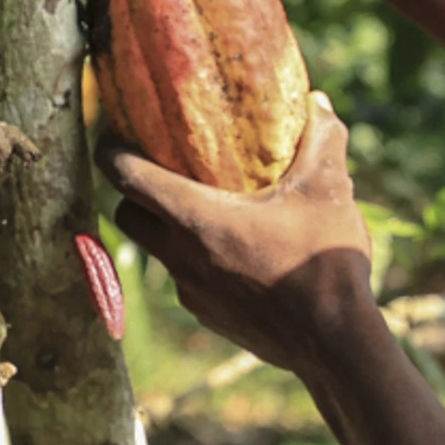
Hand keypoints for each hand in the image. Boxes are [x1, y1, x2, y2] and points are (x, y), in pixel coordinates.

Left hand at [97, 94, 374, 373]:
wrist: (334, 343)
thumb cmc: (324, 261)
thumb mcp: (328, 190)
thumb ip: (322, 139)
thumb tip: (318, 102)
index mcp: (196, 218)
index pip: (128, 177)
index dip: (111, 150)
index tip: (110, 134)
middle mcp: (181, 256)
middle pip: (128, 217)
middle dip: (132, 192)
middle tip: (157, 169)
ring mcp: (192, 293)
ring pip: (158, 252)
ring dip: (167, 229)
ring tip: (204, 211)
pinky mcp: (209, 318)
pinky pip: (189, 281)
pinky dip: (198, 262)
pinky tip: (237, 256)